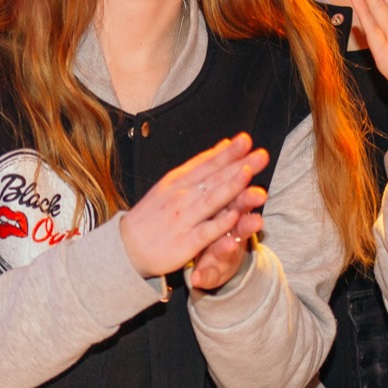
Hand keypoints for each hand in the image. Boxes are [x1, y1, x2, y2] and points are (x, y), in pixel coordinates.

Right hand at [119, 135, 267, 279]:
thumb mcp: (171, 184)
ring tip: (248, 175)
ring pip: (210, 201)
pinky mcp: (184, 243)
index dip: (227, 153)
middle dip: (237, 166)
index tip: (246, 140)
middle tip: (260, 155)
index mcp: (178, 181)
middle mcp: (180, 197)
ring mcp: (183, 219)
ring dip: (230, 188)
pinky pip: (205, 232)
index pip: (206, 164)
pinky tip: (235, 215)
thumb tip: (224, 145)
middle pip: (212, 179)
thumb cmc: (152, 215)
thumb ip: (199, 166)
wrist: (126, 247)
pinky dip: (219, 223)